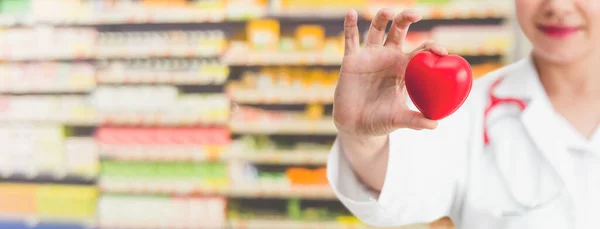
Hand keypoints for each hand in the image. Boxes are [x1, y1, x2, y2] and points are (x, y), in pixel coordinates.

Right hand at [333, 8, 446, 136]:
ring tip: (389, 12)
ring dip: (382, 17)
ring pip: (377, 30)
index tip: (441, 52)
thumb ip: (414, 121)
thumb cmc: (380, 121)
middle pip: (399, 31)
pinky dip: (350, 25)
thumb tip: (435, 125)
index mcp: (404, 69)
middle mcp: (388, 58)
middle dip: (407, 19)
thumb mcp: (398, 119)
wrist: (355, 126)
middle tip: (416, 14)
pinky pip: (350, 40)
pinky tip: (350, 13)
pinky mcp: (351, 60)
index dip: (431, 47)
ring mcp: (370, 57)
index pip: (420, 51)